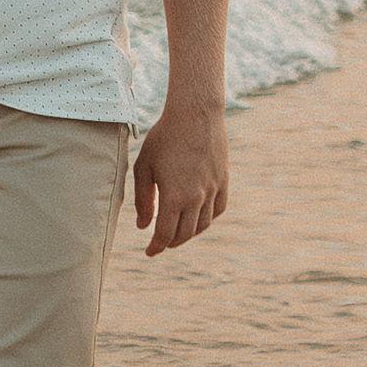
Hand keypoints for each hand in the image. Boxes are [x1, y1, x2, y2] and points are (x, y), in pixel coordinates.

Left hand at [134, 98, 228, 254]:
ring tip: (177, 232)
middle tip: (161, 243)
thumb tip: (143, 225)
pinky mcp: (224, 181)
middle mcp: (196, 198)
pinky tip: (196, 217)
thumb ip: (142, 199)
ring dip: (189, 233)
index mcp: (174, 196)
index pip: (165, 234)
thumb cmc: (164, 138)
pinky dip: (207, 219)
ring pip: (202, 225)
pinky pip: (218, 210)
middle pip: (185, 234)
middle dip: (171, 242)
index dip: (156, 247)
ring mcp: (213, 190)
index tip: (149, 252)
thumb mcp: (144, 166)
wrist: (195, 114)